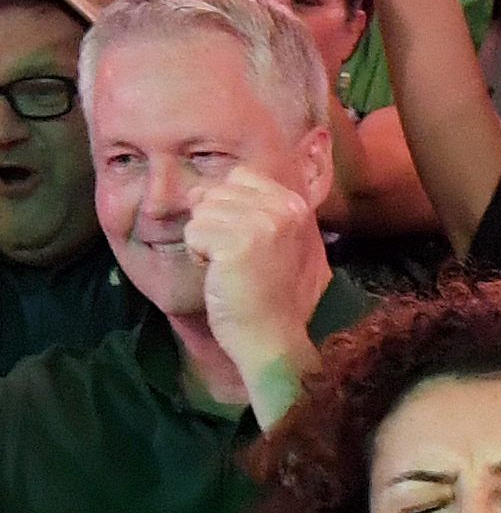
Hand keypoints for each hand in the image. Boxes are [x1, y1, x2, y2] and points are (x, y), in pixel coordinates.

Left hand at [183, 165, 327, 387]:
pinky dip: (197, 255)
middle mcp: (283, 207)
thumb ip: (248, 208)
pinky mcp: (237, 243)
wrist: (272, 335)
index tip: (245, 241)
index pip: (240, 177)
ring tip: (228, 266)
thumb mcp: (272, 240)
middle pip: (217, 192)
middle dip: (214, 224)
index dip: (229, 208)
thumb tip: (198, 191)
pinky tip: (220, 274)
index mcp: (295, 203)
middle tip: (236, 257)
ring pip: (201, 211)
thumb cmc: (268, 293)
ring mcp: (261, 223)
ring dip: (205, 241)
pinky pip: (193, 232)